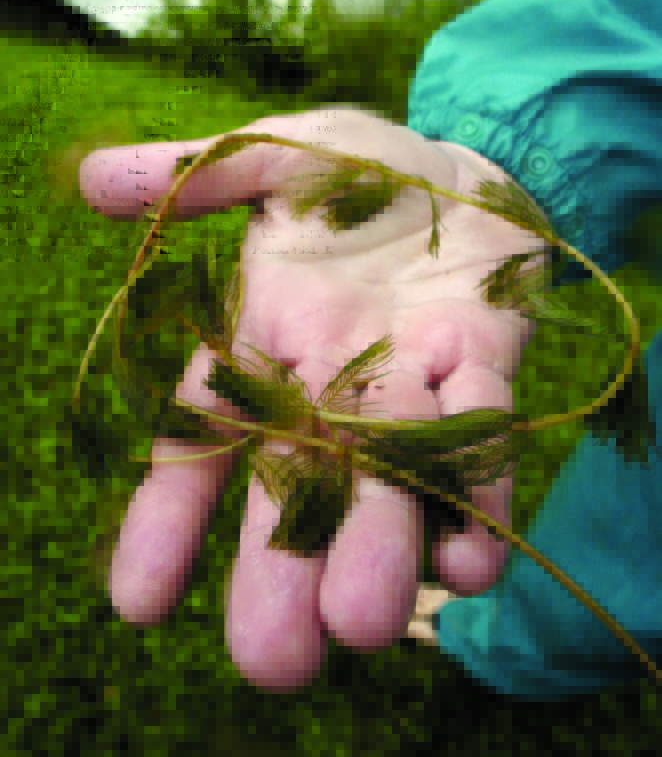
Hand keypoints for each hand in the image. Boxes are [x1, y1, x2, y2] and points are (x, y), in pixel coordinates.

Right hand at [78, 105, 547, 690]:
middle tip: (271, 664)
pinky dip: (478, 495)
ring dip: (380, 547)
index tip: (136, 603)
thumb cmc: (360, 166)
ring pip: (387, 474)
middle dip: (282, 570)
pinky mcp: (485, 364)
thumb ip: (194, 169)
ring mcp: (409, 378)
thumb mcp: (274, 152)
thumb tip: (89, 177)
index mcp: (264, 334)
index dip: (168, 516)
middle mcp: (331, 377)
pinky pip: (481, 437)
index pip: (203, 434)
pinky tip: (470, 563)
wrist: (464, 165)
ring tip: (367, 627)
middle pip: (297, 482)